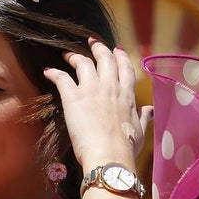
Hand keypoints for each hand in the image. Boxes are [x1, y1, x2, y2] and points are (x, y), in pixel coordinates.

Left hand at [44, 40, 153, 166]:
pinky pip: (62, 78)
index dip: (120, 56)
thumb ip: (144, 117)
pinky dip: (54, 72)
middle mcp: (110, 87)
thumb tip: (150, 109)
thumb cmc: (125, 148)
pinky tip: (48, 71)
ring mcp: (92, 90)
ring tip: (67, 55)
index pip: (125, 68)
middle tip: (92, 42)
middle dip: (98, 48)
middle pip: (105, 58)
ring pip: (83, 63)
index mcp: (127, 95)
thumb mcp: (139, 130)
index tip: (116, 50)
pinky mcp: (73, 98)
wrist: (109, 156)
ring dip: (75, 56)